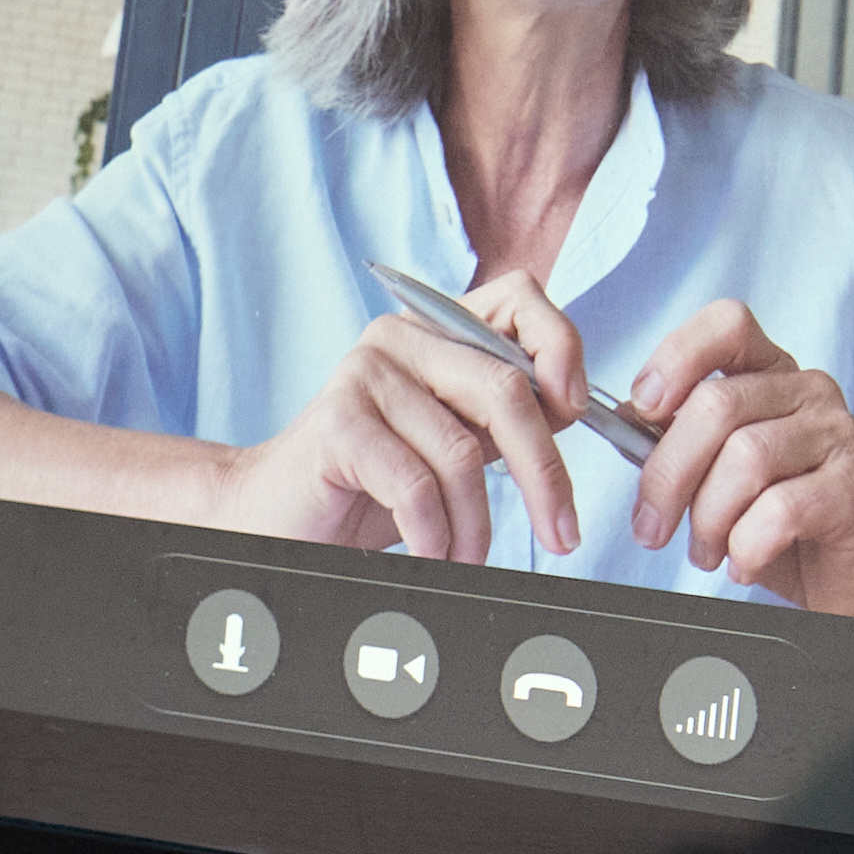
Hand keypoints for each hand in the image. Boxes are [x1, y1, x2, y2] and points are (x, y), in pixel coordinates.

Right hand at [206, 274, 609, 562]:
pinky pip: (417, 485)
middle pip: (505, 389)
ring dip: (477, 524)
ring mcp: (363, 374)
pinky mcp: (337, 423)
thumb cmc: (372, 485)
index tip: (575, 411)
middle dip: (545, 473)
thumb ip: (505, 417)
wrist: (277, 514)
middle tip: (560, 534)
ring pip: (462, 453)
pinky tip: (430, 552)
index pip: (519, 298)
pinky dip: (435, 534)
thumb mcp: (454, 442)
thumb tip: (577, 411)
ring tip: (467, 556)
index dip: (561, 345)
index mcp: (436, 330)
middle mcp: (400, 337)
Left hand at [619, 299, 853, 612]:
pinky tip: (744, 563)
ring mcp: (838, 435)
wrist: (851, 573)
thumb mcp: (714, 472)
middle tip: (653, 528)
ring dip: (708, 519)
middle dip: (668, 475)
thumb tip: (623, 416)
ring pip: (746, 459)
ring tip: (706, 552)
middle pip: (717, 405)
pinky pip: (779, 511)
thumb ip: (674, 437)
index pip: (728, 324)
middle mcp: (811, 391)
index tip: (645, 408)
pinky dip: (746, 546)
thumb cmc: (776, 520)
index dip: (677, 357)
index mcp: (773, 372)